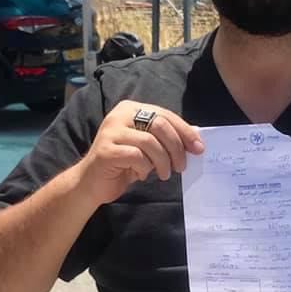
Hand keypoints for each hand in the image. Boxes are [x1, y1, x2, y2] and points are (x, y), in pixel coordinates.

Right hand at [75, 100, 203, 204]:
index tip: (198, 148)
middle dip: (176, 147)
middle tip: (181, 166)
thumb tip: (196, 138)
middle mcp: (120, 115)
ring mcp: (111, 131)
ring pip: (150, 142)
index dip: (185, 131)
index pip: (165, 115)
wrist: (92, 183)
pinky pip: (136, 156)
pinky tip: (142, 175)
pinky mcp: (106, 149)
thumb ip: (165, 138)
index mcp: (132, 108)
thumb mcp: (147, 147)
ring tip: (164, 174)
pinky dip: (144, 168)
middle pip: (159, 125)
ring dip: (163, 161)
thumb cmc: (124, 163)